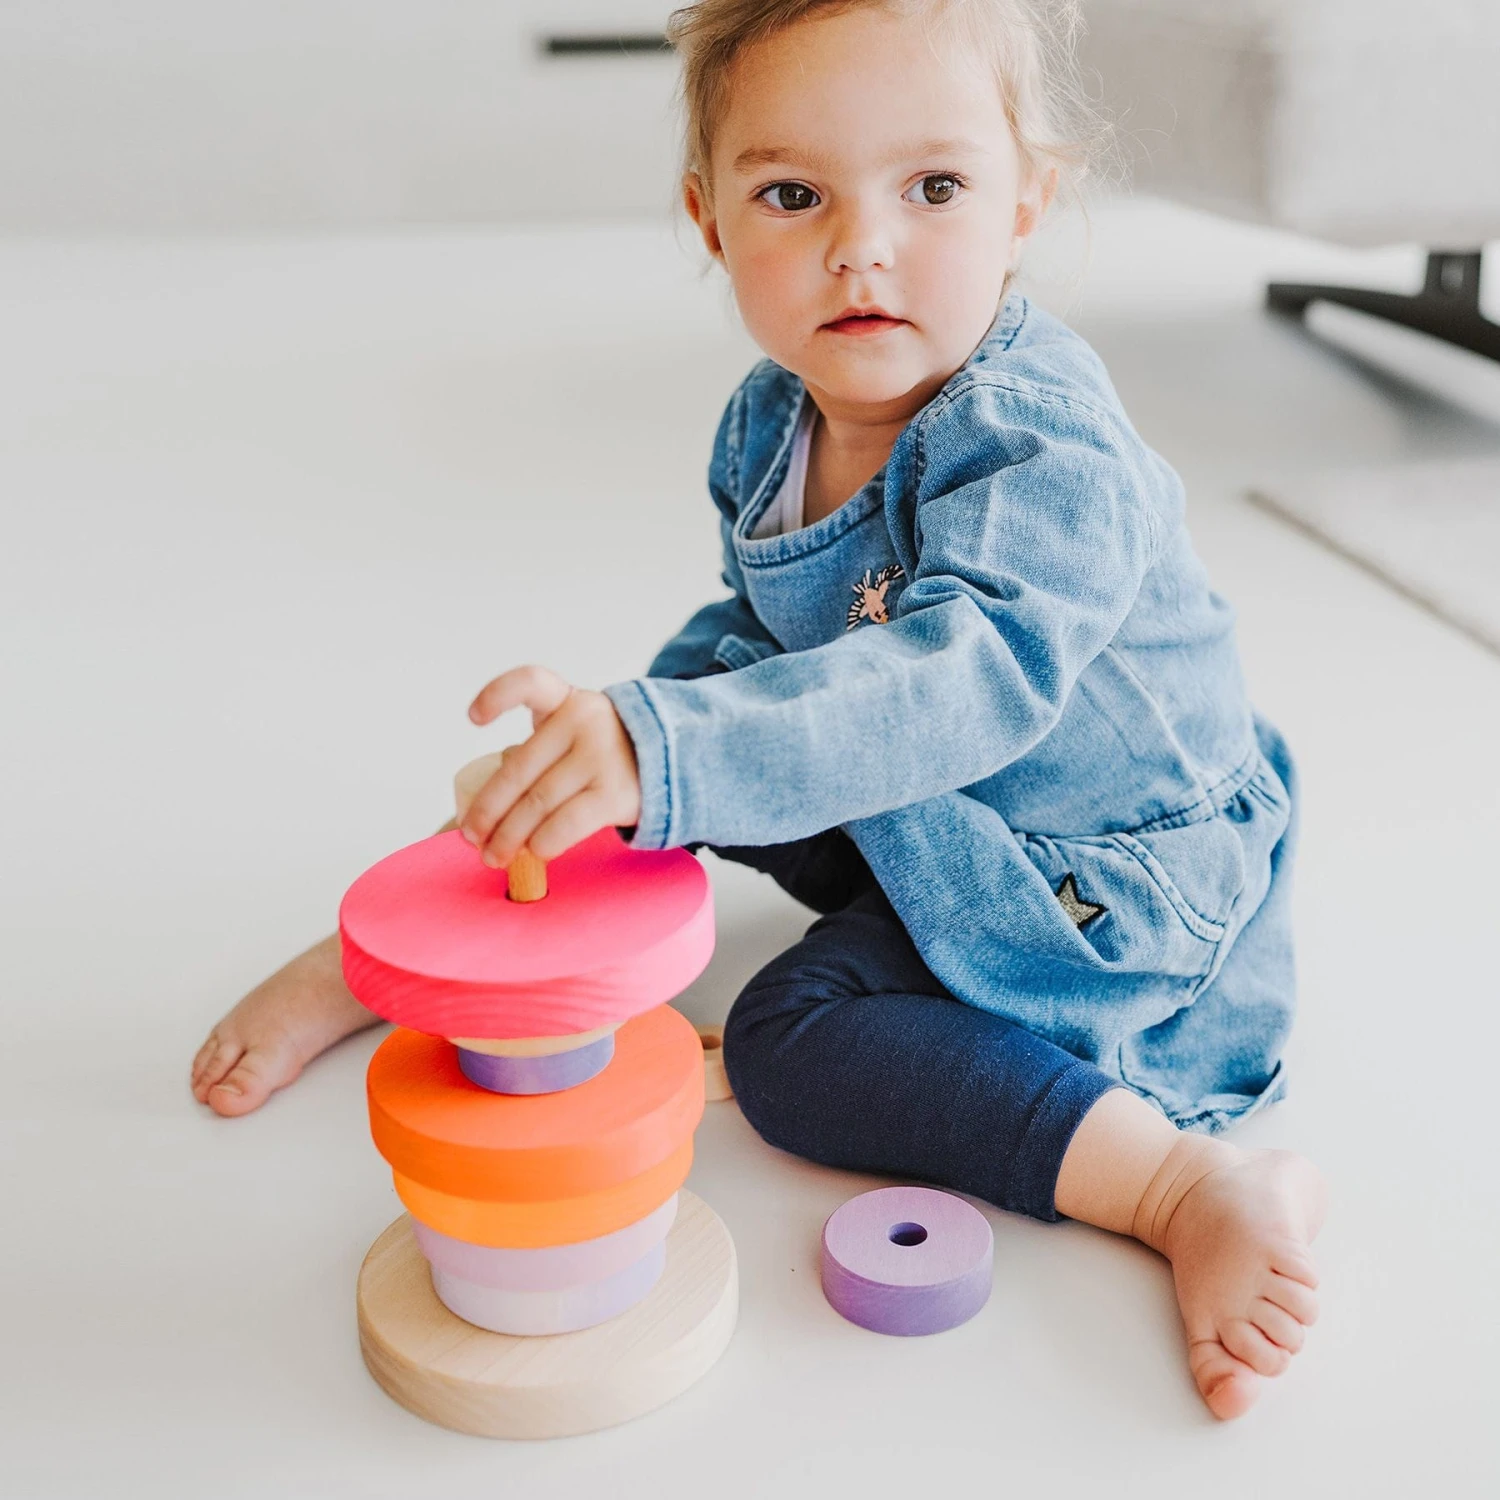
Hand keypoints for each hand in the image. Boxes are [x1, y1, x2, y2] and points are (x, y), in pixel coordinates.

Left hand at [460, 665, 641, 867]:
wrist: (672, 765)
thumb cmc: (604, 756)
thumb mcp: (576, 735)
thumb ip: (538, 756)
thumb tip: (487, 813)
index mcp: (565, 700)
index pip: (530, 682)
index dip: (497, 695)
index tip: (474, 718)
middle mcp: (583, 721)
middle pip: (519, 768)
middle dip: (488, 808)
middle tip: (472, 836)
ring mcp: (600, 757)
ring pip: (537, 802)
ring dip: (509, 836)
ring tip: (495, 855)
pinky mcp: (614, 793)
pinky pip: (566, 824)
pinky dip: (543, 843)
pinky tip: (533, 852)